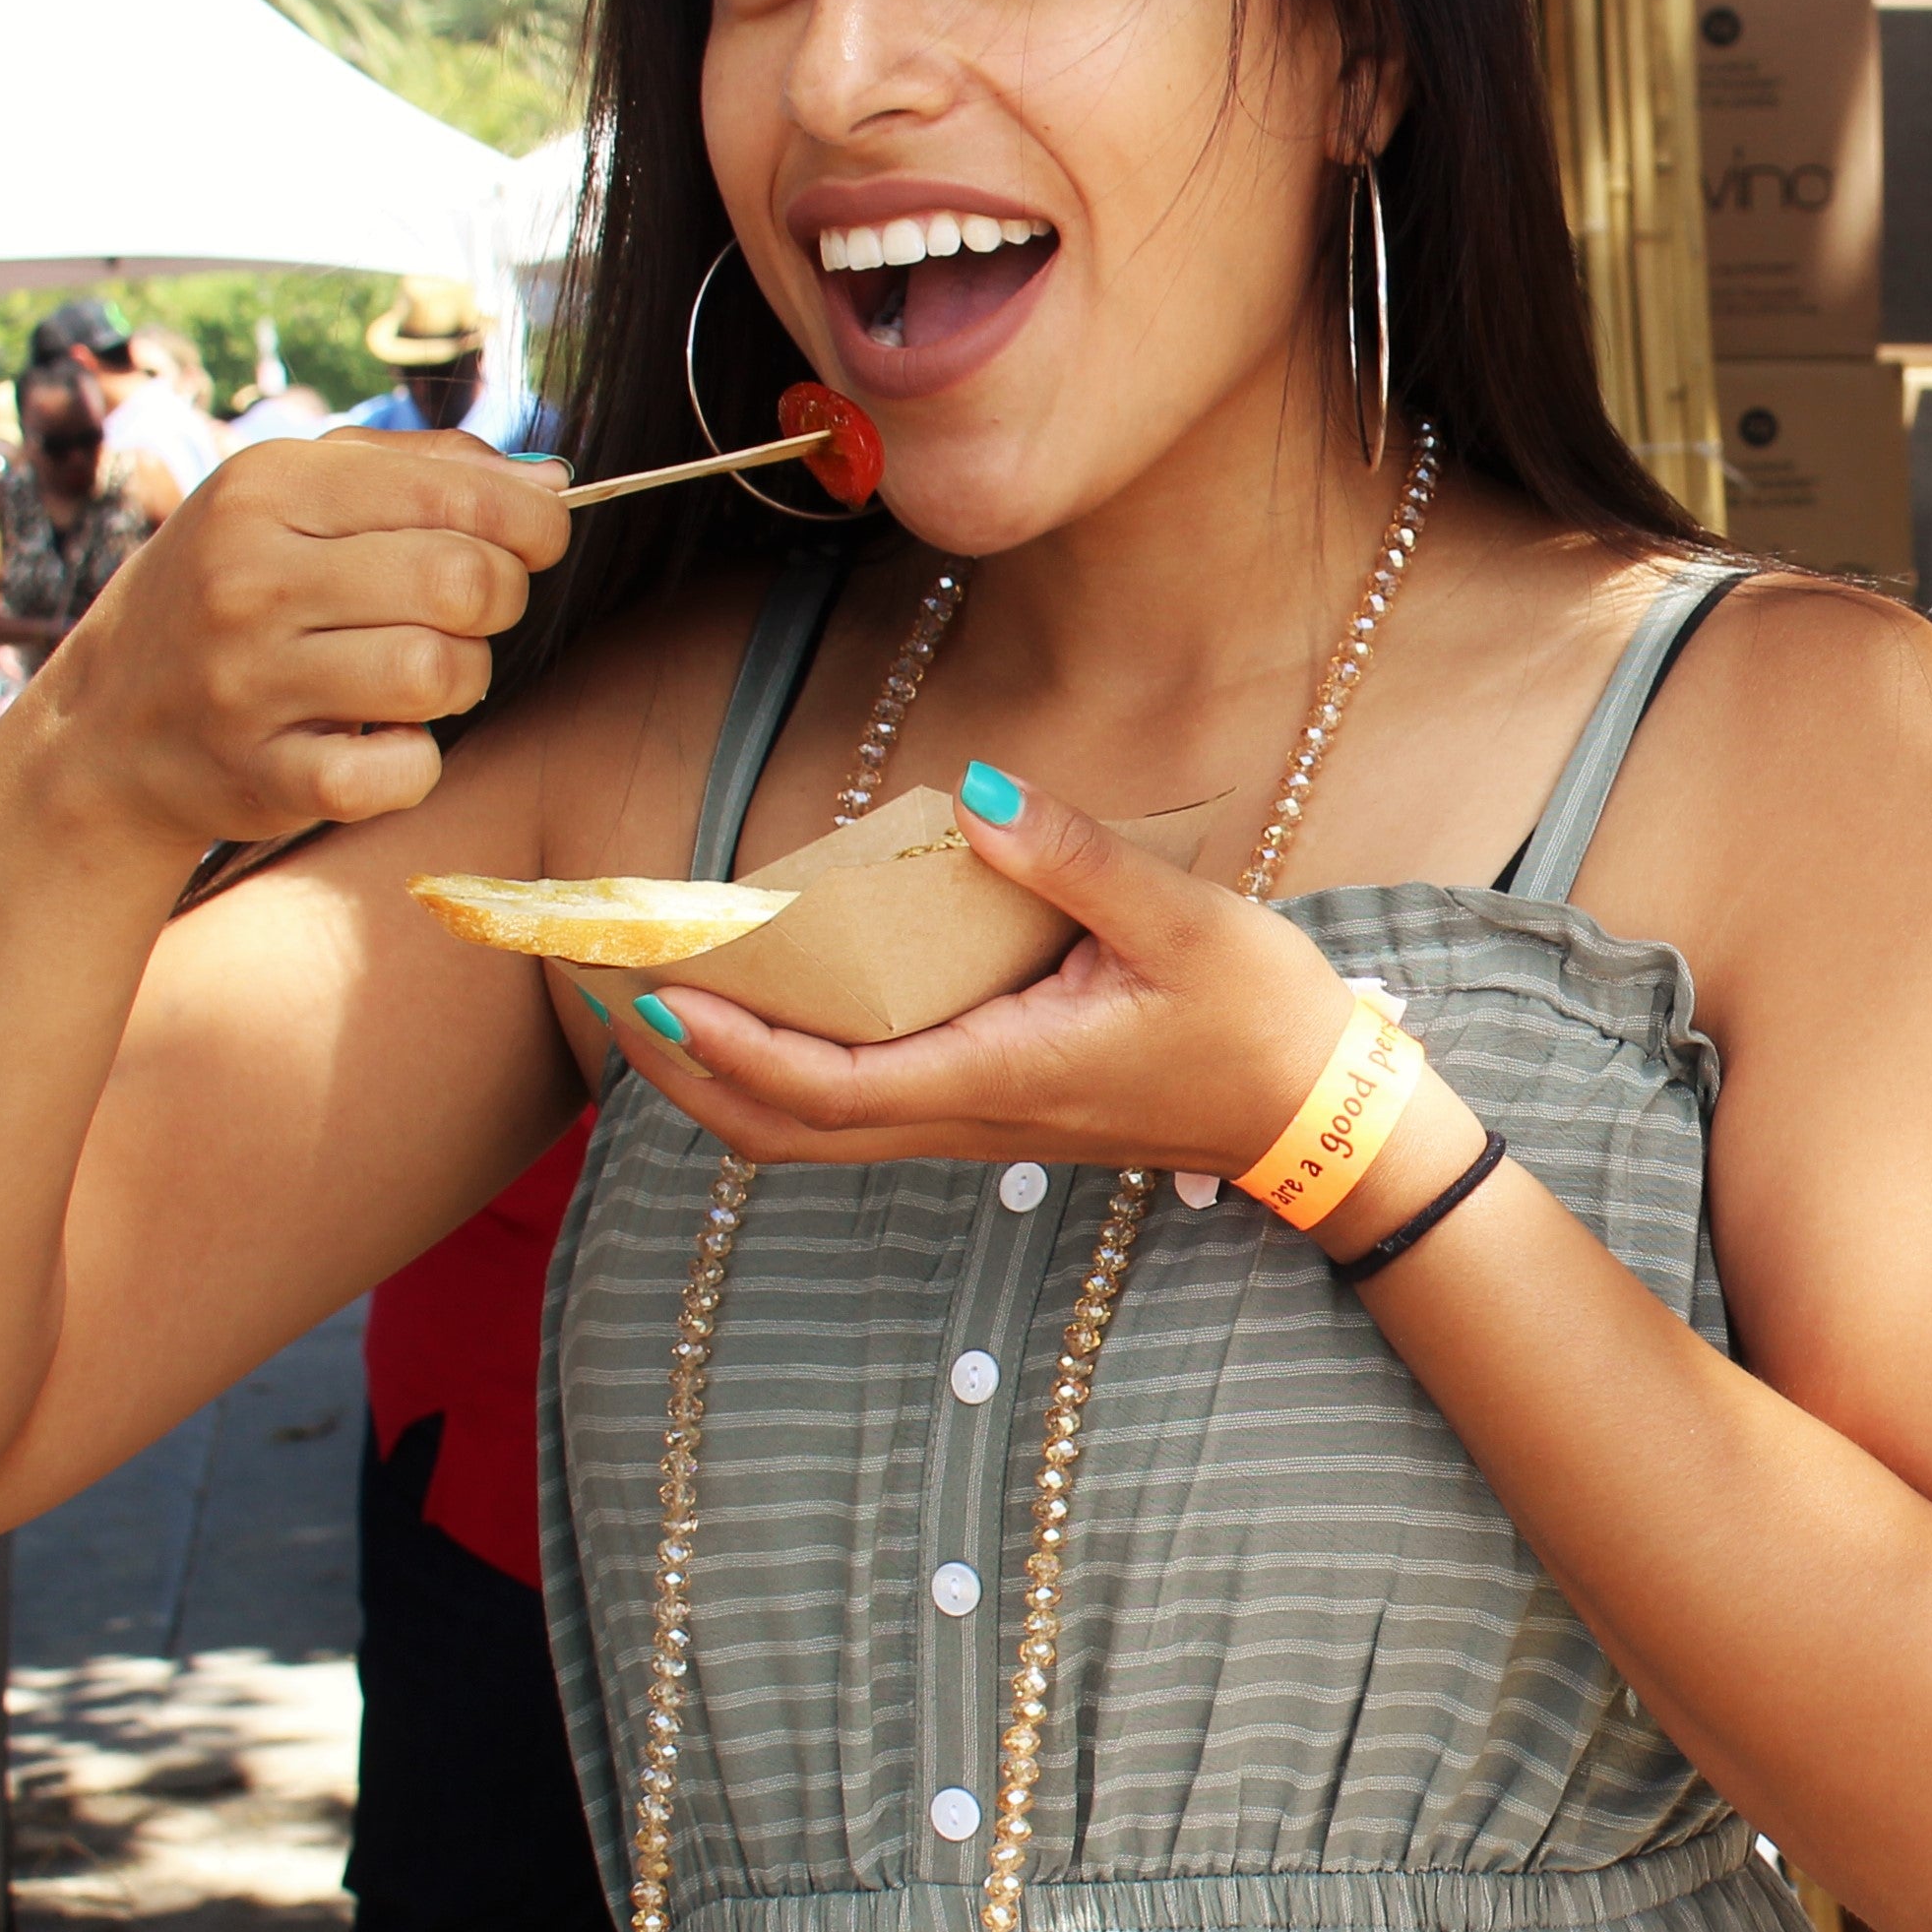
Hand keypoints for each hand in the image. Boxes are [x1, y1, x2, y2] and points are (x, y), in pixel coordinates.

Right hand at [18, 429, 570, 850]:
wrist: (107, 724)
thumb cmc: (230, 593)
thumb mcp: (290, 497)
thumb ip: (420, 471)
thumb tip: (549, 484)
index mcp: (265, 488)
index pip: (445, 493)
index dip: (526, 523)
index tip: (538, 542)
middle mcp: (249, 578)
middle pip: (459, 582)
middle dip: (500, 598)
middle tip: (475, 611)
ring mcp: (250, 681)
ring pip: (440, 673)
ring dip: (464, 678)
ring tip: (426, 672)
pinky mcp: (265, 775)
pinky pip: (400, 771)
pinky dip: (415, 762)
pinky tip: (384, 739)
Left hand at [606, 765, 1405, 1192]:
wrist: (1314, 1112)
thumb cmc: (1256, 1017)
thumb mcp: (1182, 919)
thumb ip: (1072, 858)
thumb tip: (977, 796)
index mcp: (1002, 1076)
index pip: (832, 1087)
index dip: (735, 1050)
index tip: (664, 995)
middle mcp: (970, 1118)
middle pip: (790, 1132)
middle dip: (691, 1075)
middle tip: (617, 996)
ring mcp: (974, 1125)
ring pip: (815, 1134)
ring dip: (725, 1081)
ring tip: (659, 1002)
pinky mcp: (987, 1112)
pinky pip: (856, 1113)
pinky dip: (782, 1077)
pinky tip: (762, 1012)